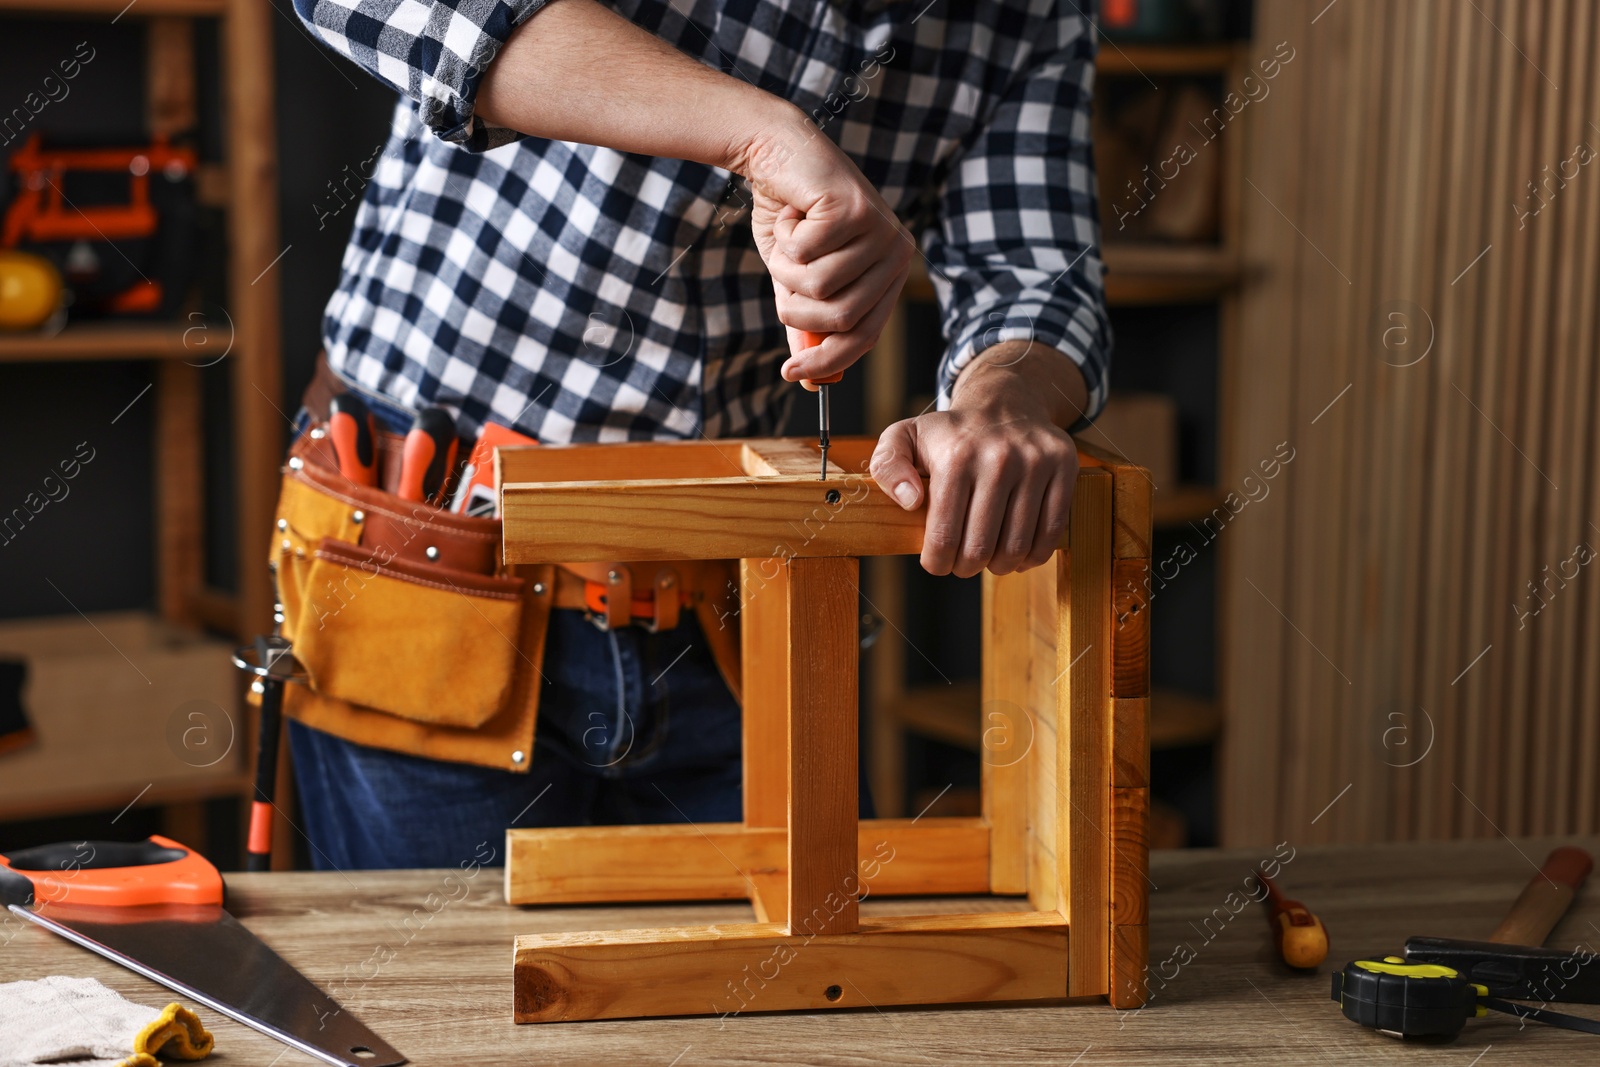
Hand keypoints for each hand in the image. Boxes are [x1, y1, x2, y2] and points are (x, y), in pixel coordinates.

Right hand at [734, 116, 913, 382]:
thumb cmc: (790, 219)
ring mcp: (881, 228)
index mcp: (890, 272)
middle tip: (780, 281)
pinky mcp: (855, 207)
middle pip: (842, 318)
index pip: (865, 336)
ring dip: (786, 269)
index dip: (827, 360)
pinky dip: (785, 238)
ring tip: (788, 238)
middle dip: (797, 310)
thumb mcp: (798, 280)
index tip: (790, 373)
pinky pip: (806, 255)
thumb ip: (809, 325)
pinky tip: (793, 212)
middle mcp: (896, 251)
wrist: (777, 151)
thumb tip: (811, 382)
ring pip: (819, 287)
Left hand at [870, 344, 1087, 576]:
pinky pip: (1051, 531)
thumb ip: (888, 467)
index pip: (944, 536)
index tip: (937, 563)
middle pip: (981, 547)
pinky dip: (1033, 555)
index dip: (937, 562)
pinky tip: (1018, 555)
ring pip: (1017, 545)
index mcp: (955, 456)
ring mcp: (1035, 462)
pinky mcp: (1064, 467)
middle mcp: (998, 458)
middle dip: (966, 567)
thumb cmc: (949, 433)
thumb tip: (909, 501)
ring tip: (989, 561)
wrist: (1003, 403)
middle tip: (962, 564)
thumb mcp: (903, 438)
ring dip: (1000, 566)